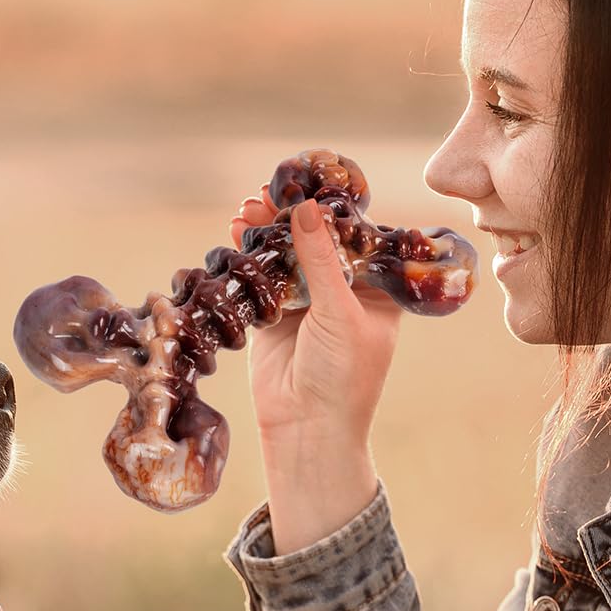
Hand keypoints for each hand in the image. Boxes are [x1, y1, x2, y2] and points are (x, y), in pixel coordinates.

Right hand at [230, 182, 401, 552]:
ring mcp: (306, 303)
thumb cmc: (343, 376)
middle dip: (292, 215)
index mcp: (375, 290)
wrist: (307, 429)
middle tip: (269, 191)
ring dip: (266, 231)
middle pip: (316, 240)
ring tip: (247, 208)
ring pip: (286, 255)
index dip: (331, 208)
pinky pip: (261, 278)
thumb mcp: (339, 312)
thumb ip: (321, 260)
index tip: (309, 181)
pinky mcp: (273, 317)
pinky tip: (235, 233)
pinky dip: (247, 256)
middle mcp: (342, 293)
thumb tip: (307, 208)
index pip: (355, 235)